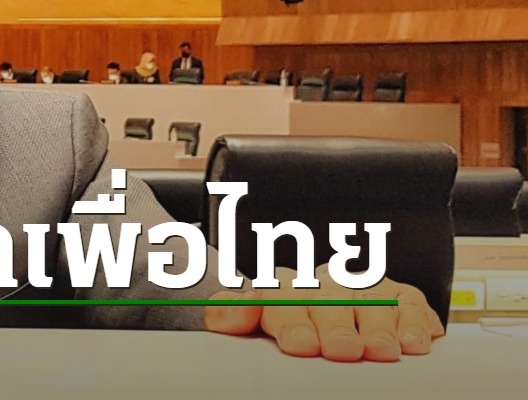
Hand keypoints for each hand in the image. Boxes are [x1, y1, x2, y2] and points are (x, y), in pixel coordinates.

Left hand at [204, 266, 444, 360]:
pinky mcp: (399, 295)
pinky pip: (410, 302)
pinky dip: (414, 321)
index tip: (300, 344)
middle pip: (329, 301)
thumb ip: (233, 316)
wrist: (317, 299)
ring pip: (372, 301)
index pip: (280, 297)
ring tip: (381, 350)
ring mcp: (363, 289)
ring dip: (378, 326)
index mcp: (282, 288)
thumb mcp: (254, 318)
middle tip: (342, 350)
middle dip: (336, 326)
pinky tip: (414, 341)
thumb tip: (222, 317)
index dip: (291, 321)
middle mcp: (324, 285)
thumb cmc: (287, 319)